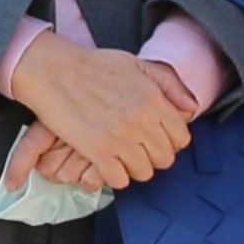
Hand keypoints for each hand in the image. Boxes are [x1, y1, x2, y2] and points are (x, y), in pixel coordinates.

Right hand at [5, 32, 201, 190]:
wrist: (53, 71)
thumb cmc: (91, 65)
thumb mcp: (136, 64)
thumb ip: (169, 83)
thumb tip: (191, 107)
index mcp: (154, 99)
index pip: (181, 137)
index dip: (171, 141)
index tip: (157, 140)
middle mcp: (142, 121)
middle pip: (164, 158)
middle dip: (154, 156)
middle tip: (138, 150)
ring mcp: (120, 138)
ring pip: (144, 172)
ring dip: (134, 168)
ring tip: (122, 158)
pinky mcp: (98, 151)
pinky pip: (119, 179)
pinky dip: (115, 176)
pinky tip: (107, 164)